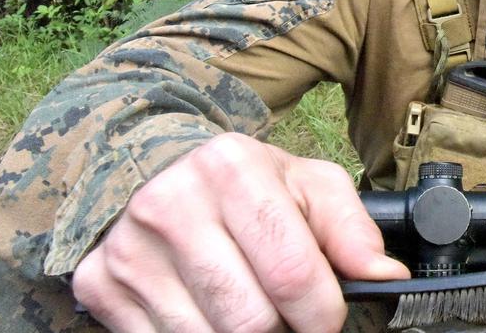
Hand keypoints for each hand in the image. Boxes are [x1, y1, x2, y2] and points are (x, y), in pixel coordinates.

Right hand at [71, 133, 408, 332]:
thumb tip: (385, 277)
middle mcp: (173, 204)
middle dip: (283, 330)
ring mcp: (131, 248)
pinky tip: (209, 311)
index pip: (292, 273)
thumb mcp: (306, 184)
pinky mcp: (100, 284)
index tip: (327, 319)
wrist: (158, 169)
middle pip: (249, 319)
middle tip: (288, 316)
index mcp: (233, 169)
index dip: (322, 314)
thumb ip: (351, 228)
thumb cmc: (245, 183)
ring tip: (250, 306)